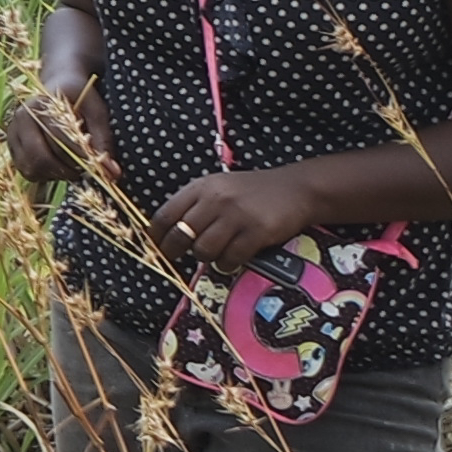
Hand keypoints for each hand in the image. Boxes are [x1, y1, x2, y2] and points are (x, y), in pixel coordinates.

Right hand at [2, 76, 96, 194]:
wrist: (59, 85)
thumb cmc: (80, 98)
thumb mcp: (97, 112)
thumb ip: (104, 141)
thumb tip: (113, 173)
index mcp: (42, 103)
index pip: (59, 139)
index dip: (81, 158)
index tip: (100, 168)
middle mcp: (21, 117)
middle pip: (41, 157)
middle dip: (67, 169)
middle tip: (85, 170)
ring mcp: (13, 131)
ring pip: (32, 167)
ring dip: (55, 174)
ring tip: (72, 167)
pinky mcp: (11, 144)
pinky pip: (26, 170)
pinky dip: (44, 175)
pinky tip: (58, 166)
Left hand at [151, 166, 323, 270]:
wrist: (296, 189)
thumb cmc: (252, 192)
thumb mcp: (219, 188)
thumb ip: (195, 206)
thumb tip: (168, 234)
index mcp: (201, 187)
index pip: (166, 214)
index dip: (156, 235)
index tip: (155, 246)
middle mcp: (216, 199)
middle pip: (182, 235)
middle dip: (176, 250)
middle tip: (179, 256)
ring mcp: (236, 216)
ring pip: (204, 250)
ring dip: (207, 257)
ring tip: (216, 252)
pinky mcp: (256, 232)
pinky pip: (230, 259)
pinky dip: (227, 264)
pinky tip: (232, 258)